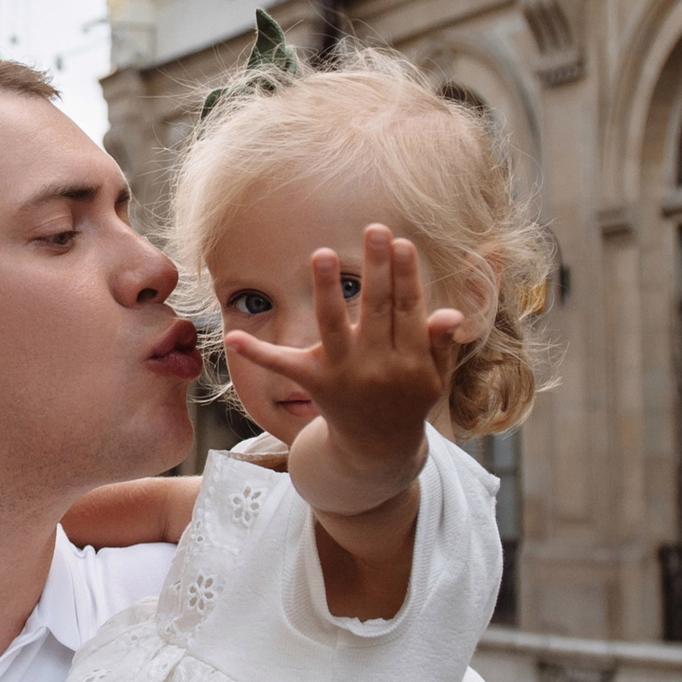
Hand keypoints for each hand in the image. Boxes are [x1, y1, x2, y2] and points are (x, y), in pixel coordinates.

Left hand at [221, 223, 461, 497]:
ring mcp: (342, 375)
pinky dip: (257, 353)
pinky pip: (282, 366)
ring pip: (333, 326)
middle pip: (375, 310)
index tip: (401, 242)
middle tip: (374, 230)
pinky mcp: (312, 384)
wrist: (376, 452)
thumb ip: (438, 344)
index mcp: (410, 362)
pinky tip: (231, 337)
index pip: (408, 311)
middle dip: (376, 269)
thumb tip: (450, 314)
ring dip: (327, 290)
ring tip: (322, 253)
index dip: (406, 277)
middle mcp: (376, 367)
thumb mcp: (431, 377)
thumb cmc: (406, 399)